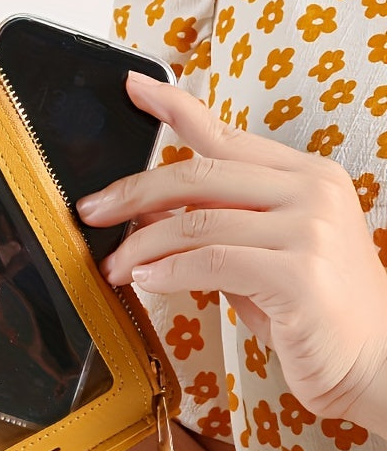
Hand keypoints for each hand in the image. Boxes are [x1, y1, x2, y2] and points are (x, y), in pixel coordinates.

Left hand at [76, 73, 386, 433]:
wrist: (380, 363)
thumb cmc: (314, 311)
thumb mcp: (261, 254)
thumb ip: (213, 225)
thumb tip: (144, 214)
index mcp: (305, 176)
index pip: (224, 133)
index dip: (173, 106)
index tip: (132, 88)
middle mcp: (311, 191)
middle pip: (196, 176)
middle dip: (133, 193)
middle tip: (93, 211)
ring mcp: (310, 230)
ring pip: (195, 221)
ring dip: (141, 246)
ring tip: (115, 266)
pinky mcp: (300, 274)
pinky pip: (211, 261)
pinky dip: (168, 271)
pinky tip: (147, 281)